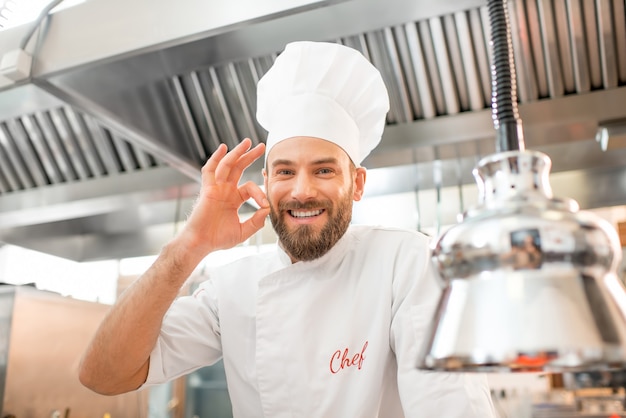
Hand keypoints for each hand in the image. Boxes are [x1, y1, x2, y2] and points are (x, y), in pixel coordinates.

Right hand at [180, 138, 269, 257]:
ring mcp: (216, 188)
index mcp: (234, 199)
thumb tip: (267, 209)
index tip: (266, 205)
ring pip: (227, 165)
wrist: (201, 243)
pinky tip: (224, 148)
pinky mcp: (208, 190)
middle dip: (250, 156)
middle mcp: (225, 190)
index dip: (260, 193)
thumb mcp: (243, 231)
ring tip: (247, 142)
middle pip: (239, 168)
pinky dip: (216, 158)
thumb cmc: (218, 239)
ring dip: (237, 152)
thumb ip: (256, 222)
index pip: (250, 187)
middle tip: (261, 146)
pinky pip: (210, 170)